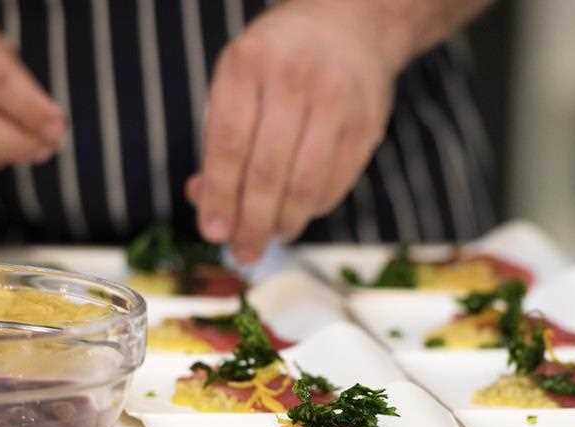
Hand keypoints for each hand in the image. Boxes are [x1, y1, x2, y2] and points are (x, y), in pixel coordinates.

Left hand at [191, 0, 402, 262]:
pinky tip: (298, 213)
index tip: (212, 232)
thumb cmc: (278, 63)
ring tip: (270, 238)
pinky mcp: (366, 125)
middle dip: (251, 223)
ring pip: (305, 186)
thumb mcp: (237, 82)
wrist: (350, 25)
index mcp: (247, 64)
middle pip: (267, 172)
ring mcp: (337, 102)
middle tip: (242, 252)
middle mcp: (293, 79)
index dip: (219, 196)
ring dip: (284, 224)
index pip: (229, 145)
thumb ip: (220, 141)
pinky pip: (334, 185)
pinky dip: (312, 209)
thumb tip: (208, 207)